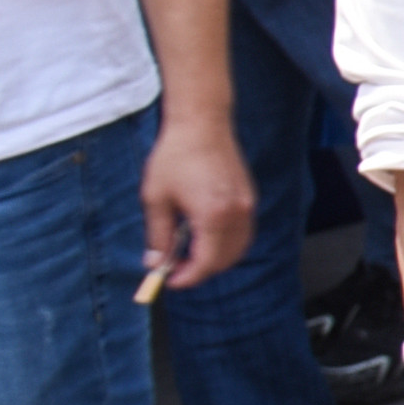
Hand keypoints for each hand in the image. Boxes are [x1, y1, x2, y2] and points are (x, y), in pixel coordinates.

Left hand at [136, 109, 257, 293]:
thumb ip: (157, 235)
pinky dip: (227, 243)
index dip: (187, 277)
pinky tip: (206, 238)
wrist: (202, 124)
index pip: (206, 262)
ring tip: (189, 255)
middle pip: (225, 259)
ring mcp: (246, 205)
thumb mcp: (156, 198)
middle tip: (175, 269)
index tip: (169, 280)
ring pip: (238, 248)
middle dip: (201, 270)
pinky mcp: (248, 198)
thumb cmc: (176, 156)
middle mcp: (236, 213)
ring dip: (216, 258)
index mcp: (213, 215)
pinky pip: (243, 232)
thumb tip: (155, 262)